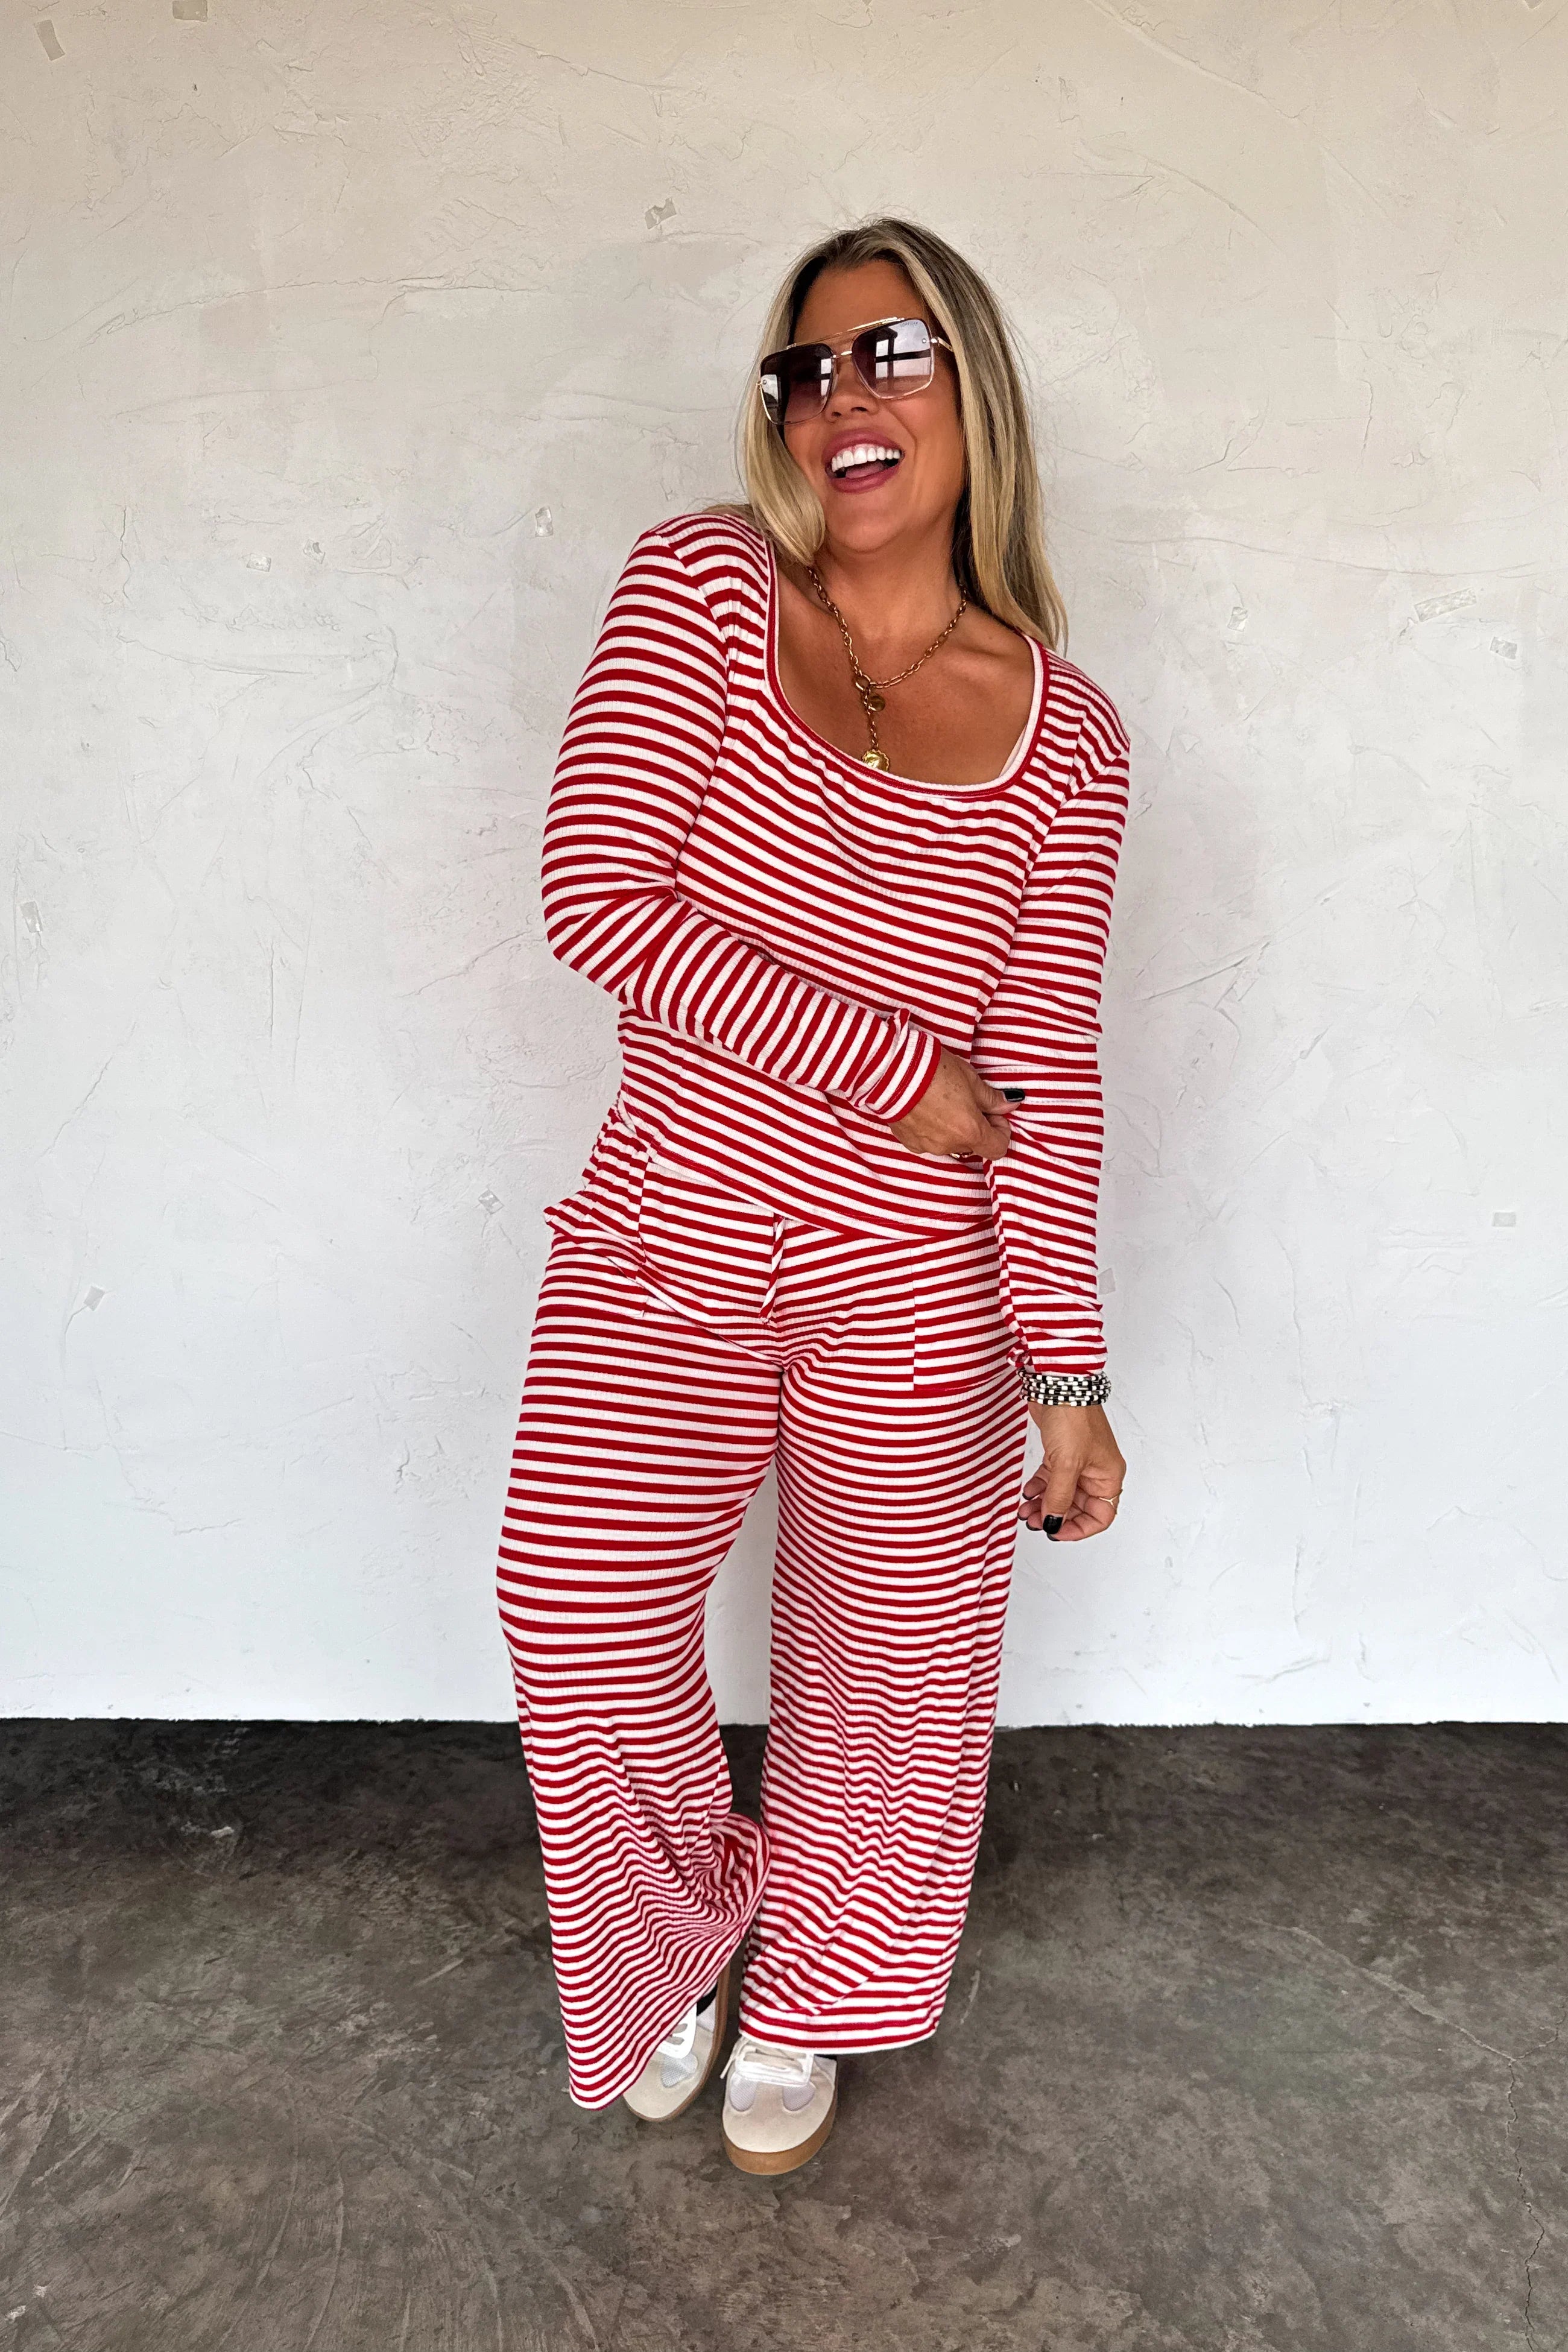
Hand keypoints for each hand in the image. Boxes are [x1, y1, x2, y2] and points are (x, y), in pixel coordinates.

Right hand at [889, 1047, 1012, 1160]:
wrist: (891, 1070)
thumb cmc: (934, 1071)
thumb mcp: (970, 1079)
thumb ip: (992, 1098)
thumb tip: (1009, 1104)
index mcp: (970, 1131)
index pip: (997, 1149)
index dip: (1001, 1131)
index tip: (994, 1113)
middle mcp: (949, 1145)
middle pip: (972, 1144)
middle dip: (975, 1126)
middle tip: (968, 1100)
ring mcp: (927, 1146)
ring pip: (950, 1143)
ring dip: (952, 1128)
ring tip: (942, 1101)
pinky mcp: (908, 1142)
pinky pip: (929, 1140)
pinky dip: (932, 1129)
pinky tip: (925, 1108)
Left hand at [1018, 1403, 1124, 1540]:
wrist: (1057, 1385)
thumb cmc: (1073, 1417)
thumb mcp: (1066, 1465)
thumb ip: (1059, 1498)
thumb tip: (1053, 1522)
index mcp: (1108, 1476)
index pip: (1101, 1516)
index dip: (1079, 1529)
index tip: (1055, 1531)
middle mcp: (1095, 1471)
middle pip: (1078, 1507)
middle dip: (1056, 1517)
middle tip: (1034, 1521)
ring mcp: (1077, 1462)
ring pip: (1062, 1494)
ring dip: (1044, 1505)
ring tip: (1025, 1510)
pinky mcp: (1060, 1453)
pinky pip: (1051, 1480)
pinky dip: (1039, 1489)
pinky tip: (1027, 1493)